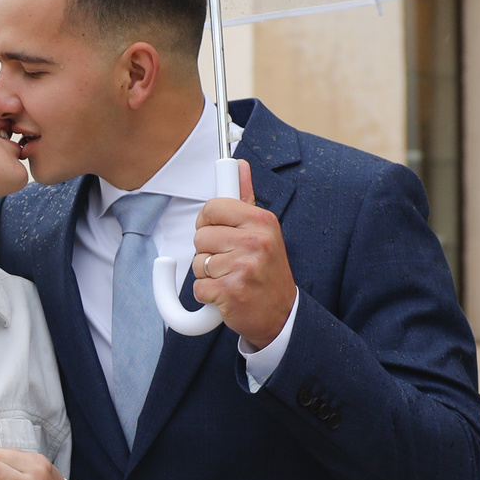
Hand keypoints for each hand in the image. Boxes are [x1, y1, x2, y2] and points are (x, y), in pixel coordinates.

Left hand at [192, 161, 295, 349]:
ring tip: (231, 278)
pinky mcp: (231, 292)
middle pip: (201, 236)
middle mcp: (255, 241)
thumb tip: (239, 164)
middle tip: (229, 262)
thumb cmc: (267, 271)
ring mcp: (244, 267)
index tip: (218, 231)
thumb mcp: (264, 231)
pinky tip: (227, 295)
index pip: (213, 208)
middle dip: (207, 251)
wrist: (281, 315)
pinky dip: (207, 295)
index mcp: (262, 221)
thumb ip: (246, 198)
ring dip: (208, 274)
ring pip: (197, 262)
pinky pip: (199, 287)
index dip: (208, 222)